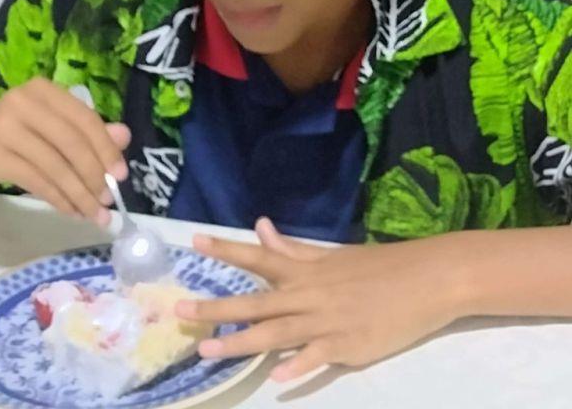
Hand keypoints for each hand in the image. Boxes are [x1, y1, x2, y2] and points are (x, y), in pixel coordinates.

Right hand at [0, 77, 129, 223]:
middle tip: (108, 200)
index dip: (106, 148)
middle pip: (71, 142)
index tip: (122, 175)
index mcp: (44, 90)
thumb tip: (124, 136)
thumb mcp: (52, 129)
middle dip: (94, 175)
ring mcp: (4, 127)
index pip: (84, 118)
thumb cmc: (16, 137)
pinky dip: (58, 200)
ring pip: (55, 166)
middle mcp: (23, 102)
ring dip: (79, 194)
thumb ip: (88, 132)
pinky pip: (36, 181)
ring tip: (94, 214)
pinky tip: (71, 212)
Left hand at [176, 218, 464, 381]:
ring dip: (241, 343)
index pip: (259, 257)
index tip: (195, 243)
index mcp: (307, 268)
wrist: (427, 280)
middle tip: (180, 312)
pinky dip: (299, 368)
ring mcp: (327, 322)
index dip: (226, 250)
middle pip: (257, 301)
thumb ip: (294, 248)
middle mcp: (310, 293)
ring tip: (208, 351)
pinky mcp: (348, 348)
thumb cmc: (378, 265)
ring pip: (277, 333)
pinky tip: (279, 378)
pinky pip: (317, 359)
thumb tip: (261, 227)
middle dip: (217, 307)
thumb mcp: (333, 254)